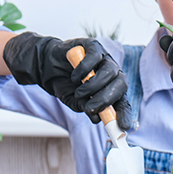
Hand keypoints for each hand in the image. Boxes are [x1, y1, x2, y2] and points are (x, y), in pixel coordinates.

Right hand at [3, 32, 130, 128]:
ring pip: (110, 71)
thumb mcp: (76, 102)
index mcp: (112, 90)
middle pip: (121, 84)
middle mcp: (113, 74)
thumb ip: (87, 108)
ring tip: (79, 93)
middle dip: (107, 99)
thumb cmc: (66, 86)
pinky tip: (75, 77)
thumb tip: (97, 118)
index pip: (124, 102)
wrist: (47, 68)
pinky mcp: (93, 46)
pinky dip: (85, 69)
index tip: (123, 126)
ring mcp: (105, 59)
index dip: (125, 114)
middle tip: (91, 107)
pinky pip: (95, 57)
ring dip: (94, 86)